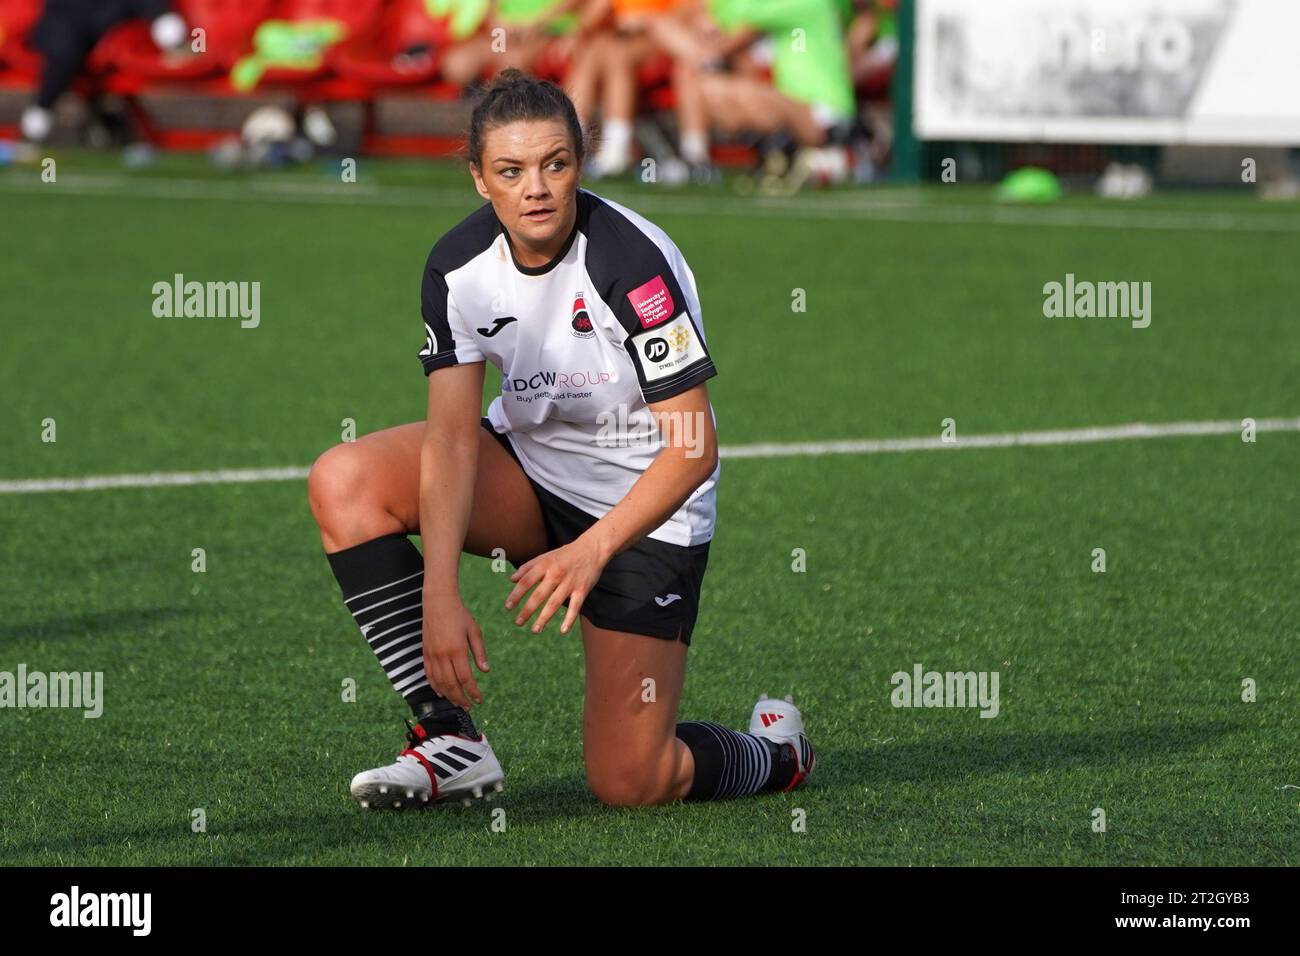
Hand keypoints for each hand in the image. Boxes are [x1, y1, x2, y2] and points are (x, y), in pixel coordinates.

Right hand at [421, 592, 488, 709]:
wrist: (438, 602)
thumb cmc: (460, 615)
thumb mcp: (474, 631)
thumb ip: (480, 652)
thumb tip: (485, 671)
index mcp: (457, 650)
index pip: (465, 678)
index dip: (472, 691)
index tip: (479, 699)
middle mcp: (442, 655)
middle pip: (451, 685)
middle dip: (460, 698)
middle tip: (469, 707)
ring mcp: (432, 655)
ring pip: (439, 683)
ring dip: (448, 696)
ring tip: (457, 703)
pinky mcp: (425, 653)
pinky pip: (429, 675)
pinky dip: (435, 686)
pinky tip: (441, 692)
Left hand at [505, 536, 606, 634]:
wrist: (592, 548)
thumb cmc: (565, 554)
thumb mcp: (545, 556)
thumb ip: (527, 567)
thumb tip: (511, 580)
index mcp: (545, 565)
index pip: (526, 581)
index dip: (516, 595)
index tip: (508, 607)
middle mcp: (556, 574)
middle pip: (538, 595)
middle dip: (527, 610)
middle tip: (518, 622)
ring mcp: (570, 583)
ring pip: (554, 603)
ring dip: (544, 618)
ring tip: (534, 630)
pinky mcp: (582, 590)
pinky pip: (575, 607)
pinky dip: (569, 619)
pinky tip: (563, 631)